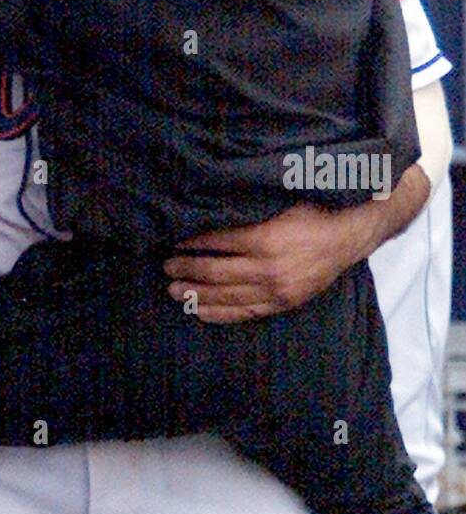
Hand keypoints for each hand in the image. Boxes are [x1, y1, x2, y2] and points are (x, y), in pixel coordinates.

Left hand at [163, 203, 362, 323]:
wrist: (348, 235)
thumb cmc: (312, 211)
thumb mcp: (279, 200)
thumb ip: (247, 207)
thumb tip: (209, 205)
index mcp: (265, 238)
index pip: (217, 242)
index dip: (192, 243)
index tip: (174, 241)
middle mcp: (268, 268)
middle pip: (216, 272)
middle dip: (187, 269)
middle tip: (166, 267)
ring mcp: (276, 290)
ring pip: (227, 297)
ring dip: (197, 294)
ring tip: (174, 291)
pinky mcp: (283, 303)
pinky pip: (245, 313)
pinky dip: (220, 314)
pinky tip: (200, 312)